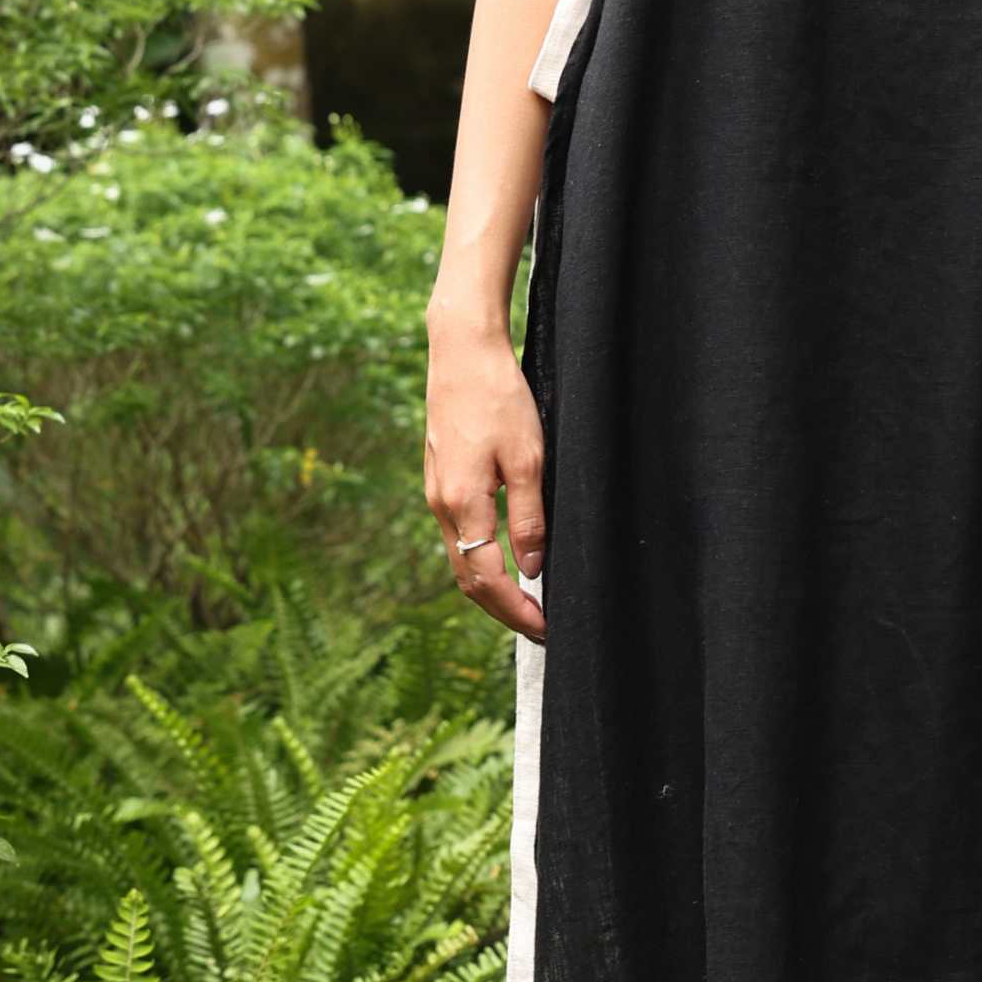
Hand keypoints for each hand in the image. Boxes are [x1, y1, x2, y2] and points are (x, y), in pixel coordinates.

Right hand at [424, 309, 547, 637]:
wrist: (461, 352)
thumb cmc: (499, 398)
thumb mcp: (529, 458)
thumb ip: (530, 518)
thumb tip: (533, 569)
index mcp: (464, 504)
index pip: (487, 579)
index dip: (517, 611)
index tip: (545, 628)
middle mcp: (442, 505)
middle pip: (467, 579)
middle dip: (503, 610)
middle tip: (539, 629)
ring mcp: (436, 492)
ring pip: (460, 558)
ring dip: (491, 589)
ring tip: (526, 605)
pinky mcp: (440, 478)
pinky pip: (458, 535)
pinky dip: (480, 560)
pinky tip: (504, 562)